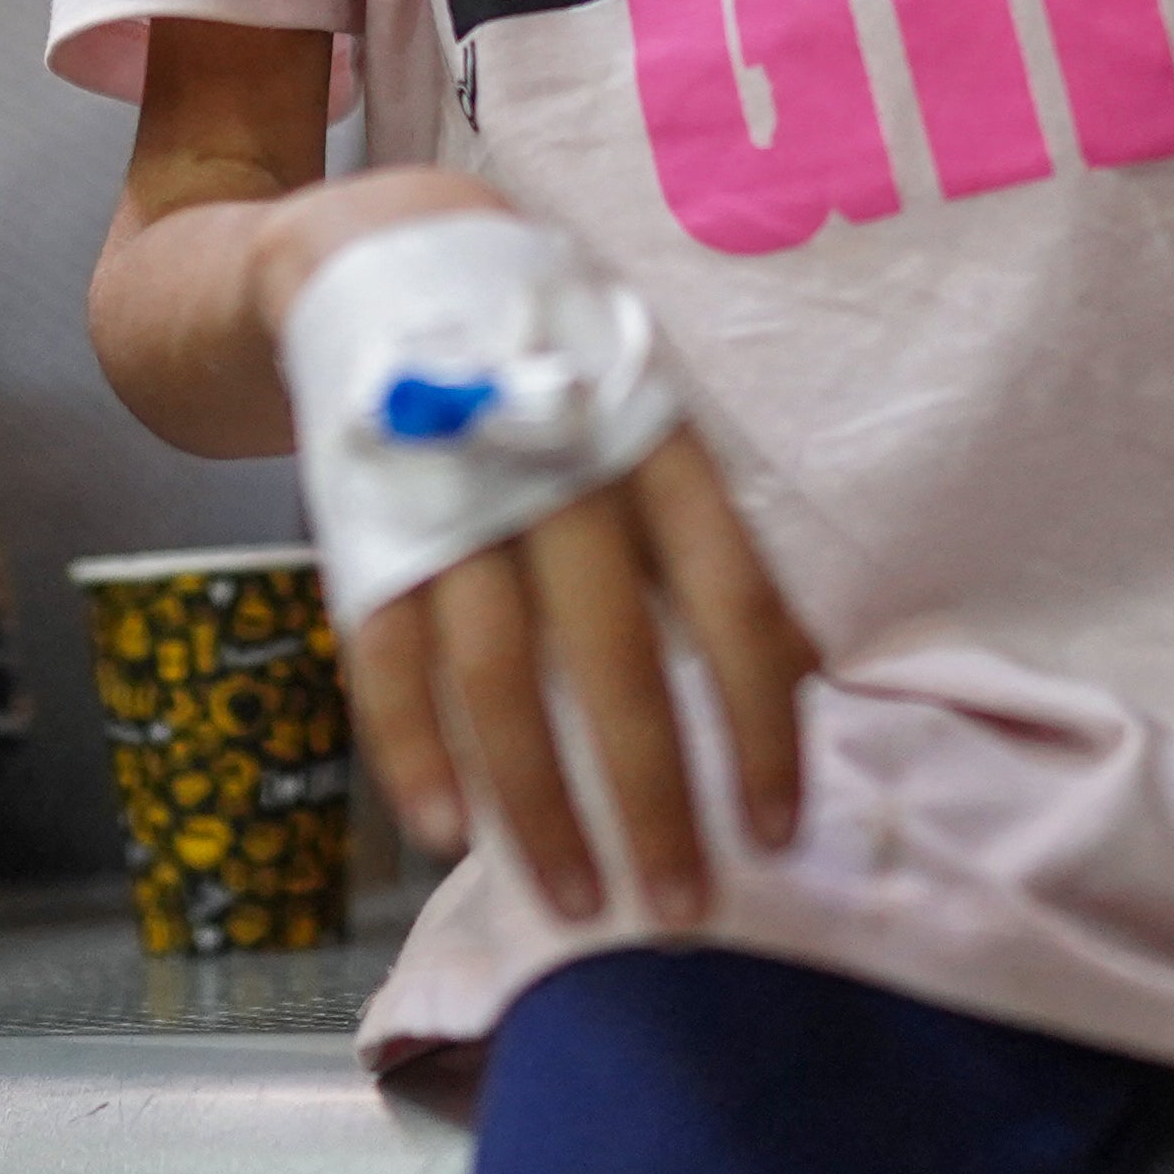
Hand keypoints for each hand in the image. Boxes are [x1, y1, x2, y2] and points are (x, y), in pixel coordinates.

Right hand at [341, 424, 814, 928]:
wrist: (394, 261)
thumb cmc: (557, 375)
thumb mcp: (654, 431)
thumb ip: (718, 549)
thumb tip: (808, 672)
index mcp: (655, 451)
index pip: (729, 601)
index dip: (759, 723)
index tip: (778, 832)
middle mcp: (560, 475)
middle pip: (615, 657)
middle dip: (651, 797)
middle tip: (680, 912)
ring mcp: (454, 502)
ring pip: (499, 674)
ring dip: (537, 802)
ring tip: (574, 899)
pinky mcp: (366, 528)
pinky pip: (386, 656)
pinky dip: (412, 749)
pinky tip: (446, 832)